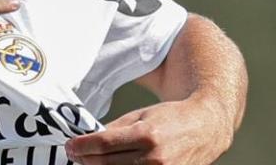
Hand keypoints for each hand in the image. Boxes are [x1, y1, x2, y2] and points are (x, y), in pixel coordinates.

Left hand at [65, 97, 231, 164]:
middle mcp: (154, 158)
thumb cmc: (171, 118)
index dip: (81, 146)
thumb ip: (115, 129)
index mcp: (146, 134)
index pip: (103, 144)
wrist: (205, 129)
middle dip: (85, 159)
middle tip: (74, 154)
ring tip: (89, 160)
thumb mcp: (140, 115)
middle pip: (106, 164)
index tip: (70, 146)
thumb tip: (88, 141)